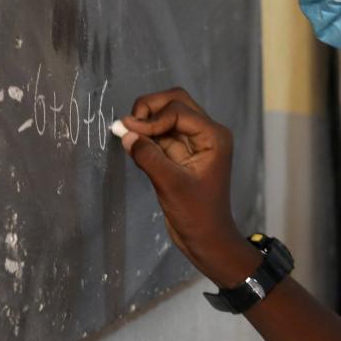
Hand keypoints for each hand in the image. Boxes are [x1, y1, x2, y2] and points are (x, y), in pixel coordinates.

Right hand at [122, 87, 257, 285]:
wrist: (206, 238)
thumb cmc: (195, 214)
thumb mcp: (170, 185)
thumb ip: (148, 157)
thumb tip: (126, 133)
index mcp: (213, 136)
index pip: (178, 111)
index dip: (152, 118)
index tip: (129, 132)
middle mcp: (207, 132)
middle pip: (176, 102)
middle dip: (150, 108)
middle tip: (128, 125)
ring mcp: (195, 142)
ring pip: (168, 115)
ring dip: (147, 121)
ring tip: (128, 134)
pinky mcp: (183, 153)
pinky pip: (163, 133)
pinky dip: (148, 134)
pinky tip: (134, 143)